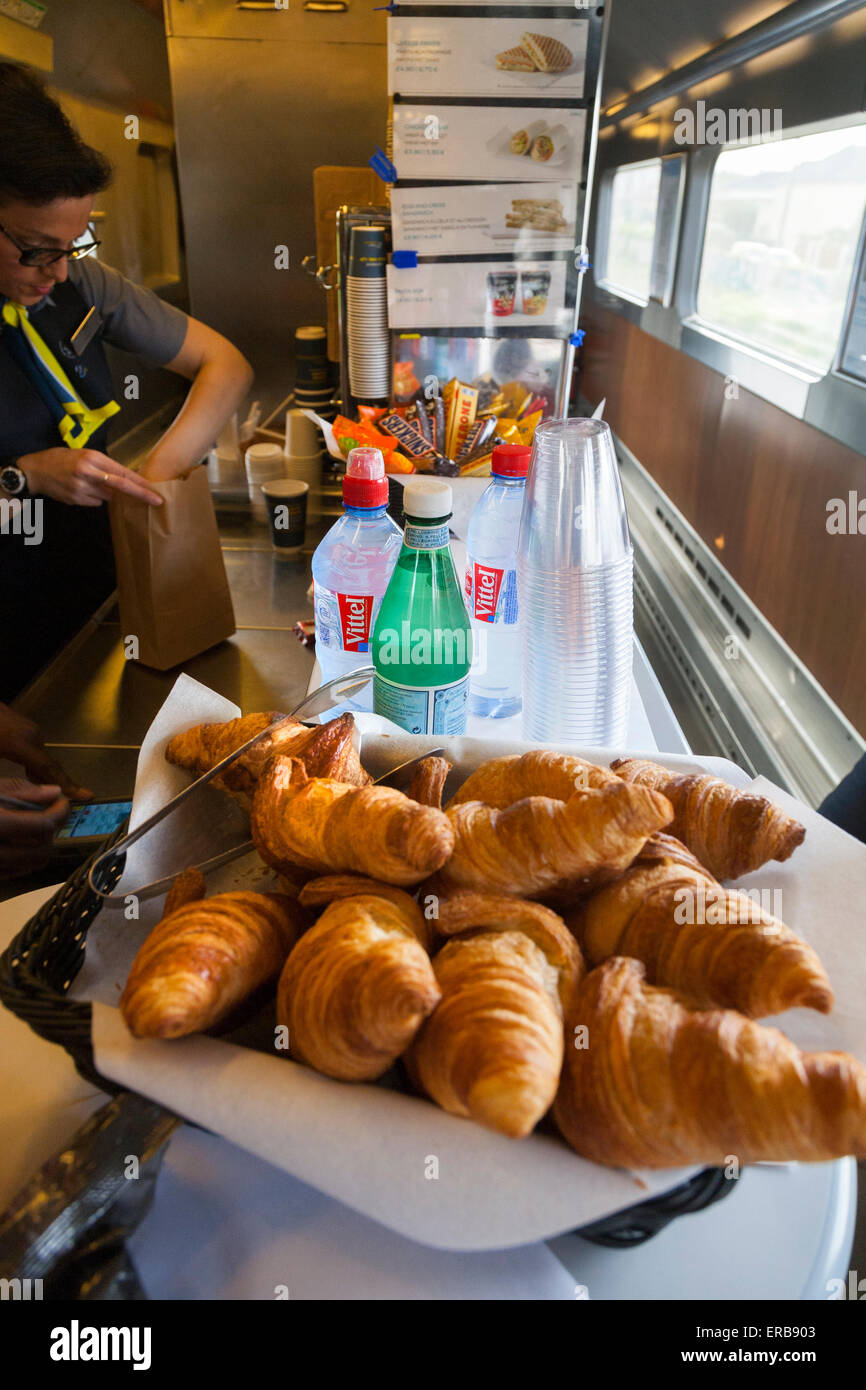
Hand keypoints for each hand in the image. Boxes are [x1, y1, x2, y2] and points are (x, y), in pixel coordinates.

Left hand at [0, 704, 92, 800]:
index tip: (86, 796)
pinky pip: (34, 749)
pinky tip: (31, 776)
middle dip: (56, 785)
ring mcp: (27, 728)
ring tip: (46, 794)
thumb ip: (5, 780)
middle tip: (63, 804)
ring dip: (42, 775)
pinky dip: (35, 764)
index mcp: (20, 743)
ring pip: (41, 757)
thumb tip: (12, 792)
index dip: (68, 785)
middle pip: (48, 764)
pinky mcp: (22, 725)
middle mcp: (30, 734)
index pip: (49, 769)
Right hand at [0, 778, 68, 877]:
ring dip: (41, 845)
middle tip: (46, 813)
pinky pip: (19, 871)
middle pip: (43, 848)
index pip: (43, 824)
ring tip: (31, 827)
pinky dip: (26, 857)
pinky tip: (18, 842)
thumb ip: (24, 791)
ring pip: (35, 862)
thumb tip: (54, 793)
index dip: (59, 811)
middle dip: (50, 830)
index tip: (61, 802)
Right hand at [17, 448, 163, 507]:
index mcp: (92, 457)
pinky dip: (94, 498)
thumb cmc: (61, 459)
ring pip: (107, 497)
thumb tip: (126, 479)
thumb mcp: (83, 454)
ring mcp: (82, 488)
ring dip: (107, 493)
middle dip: (140, 494)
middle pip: (121, 486)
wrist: (36, 470)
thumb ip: (104, 466)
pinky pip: (95, 503)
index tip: (154, 489)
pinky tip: (80, 489)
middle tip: (156, 501)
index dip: (139, 481)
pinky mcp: (76, 500)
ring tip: (89, 483)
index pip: (121, 471)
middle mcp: (88, 472)